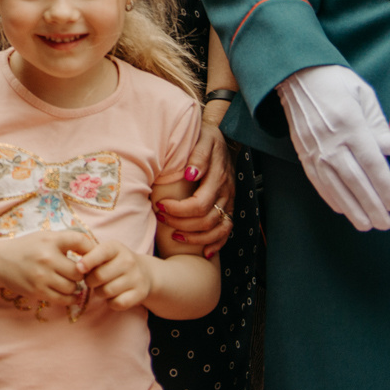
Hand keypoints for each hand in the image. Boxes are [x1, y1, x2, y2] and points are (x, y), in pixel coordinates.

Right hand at [0, 228, 96, 307]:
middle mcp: (46, 257)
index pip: (80, 241)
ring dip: (74, 287)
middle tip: (79, 274)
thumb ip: (66, 240)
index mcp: (50, 239)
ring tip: (69, 282)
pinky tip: (67, 293)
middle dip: (81, 274)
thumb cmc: (27, 248)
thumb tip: (95, 250)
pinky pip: (63, 299)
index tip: (93, 258)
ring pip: (72, 287)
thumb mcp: (45, 237)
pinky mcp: (37, 291)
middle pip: (79, 271)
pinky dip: (69, 298)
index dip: (92, 250)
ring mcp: (42, 276)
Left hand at [76, 237, 155, 311]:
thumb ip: (90, 255)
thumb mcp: (105, 253)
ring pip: (107, 291)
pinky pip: (118, 303)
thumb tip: (76, 266)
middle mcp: (129, 261)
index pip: (101, 252)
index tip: (79, 268)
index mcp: (116, 247)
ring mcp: (136, 277)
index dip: (88, 261)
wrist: (144, 272)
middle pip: (100, 276)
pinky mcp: (140, 293)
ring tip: (101, 288)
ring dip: (99, 292)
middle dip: (90, 281)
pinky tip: (112, 296)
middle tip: (91, 281)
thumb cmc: (115, 262)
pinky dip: (111, 302)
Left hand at [157, 116, 233, 254]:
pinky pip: (226, 231)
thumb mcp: (203, 139)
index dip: (179, 210)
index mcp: (218, 177)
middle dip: (181, 223)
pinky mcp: (228, 207)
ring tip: (175, 235)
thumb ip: (199, 155)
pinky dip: (216, 243)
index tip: (160, 205)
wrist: (222, 137)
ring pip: (217, 229)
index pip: (199, 204)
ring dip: (196, 237)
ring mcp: (228, 202)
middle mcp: (225, 193)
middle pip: (206, 219)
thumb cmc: (206, 138)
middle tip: (161, 217)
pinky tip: (204, 251)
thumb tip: (190, 173)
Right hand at [278, 64, 389, 230]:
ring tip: (367, 225)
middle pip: (355, 180)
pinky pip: (317, 180)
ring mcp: (314, 148)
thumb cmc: (335, 81)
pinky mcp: (302, 152)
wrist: (296, 75)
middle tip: (386, 223)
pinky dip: (330, 197)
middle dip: (372, 205)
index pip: (371, 163)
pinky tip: (342, 209)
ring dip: (352, 208)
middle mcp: (331, 140)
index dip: (385, 186)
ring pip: (335, 185)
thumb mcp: (364, 93)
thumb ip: (379, 124)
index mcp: (350, 123)